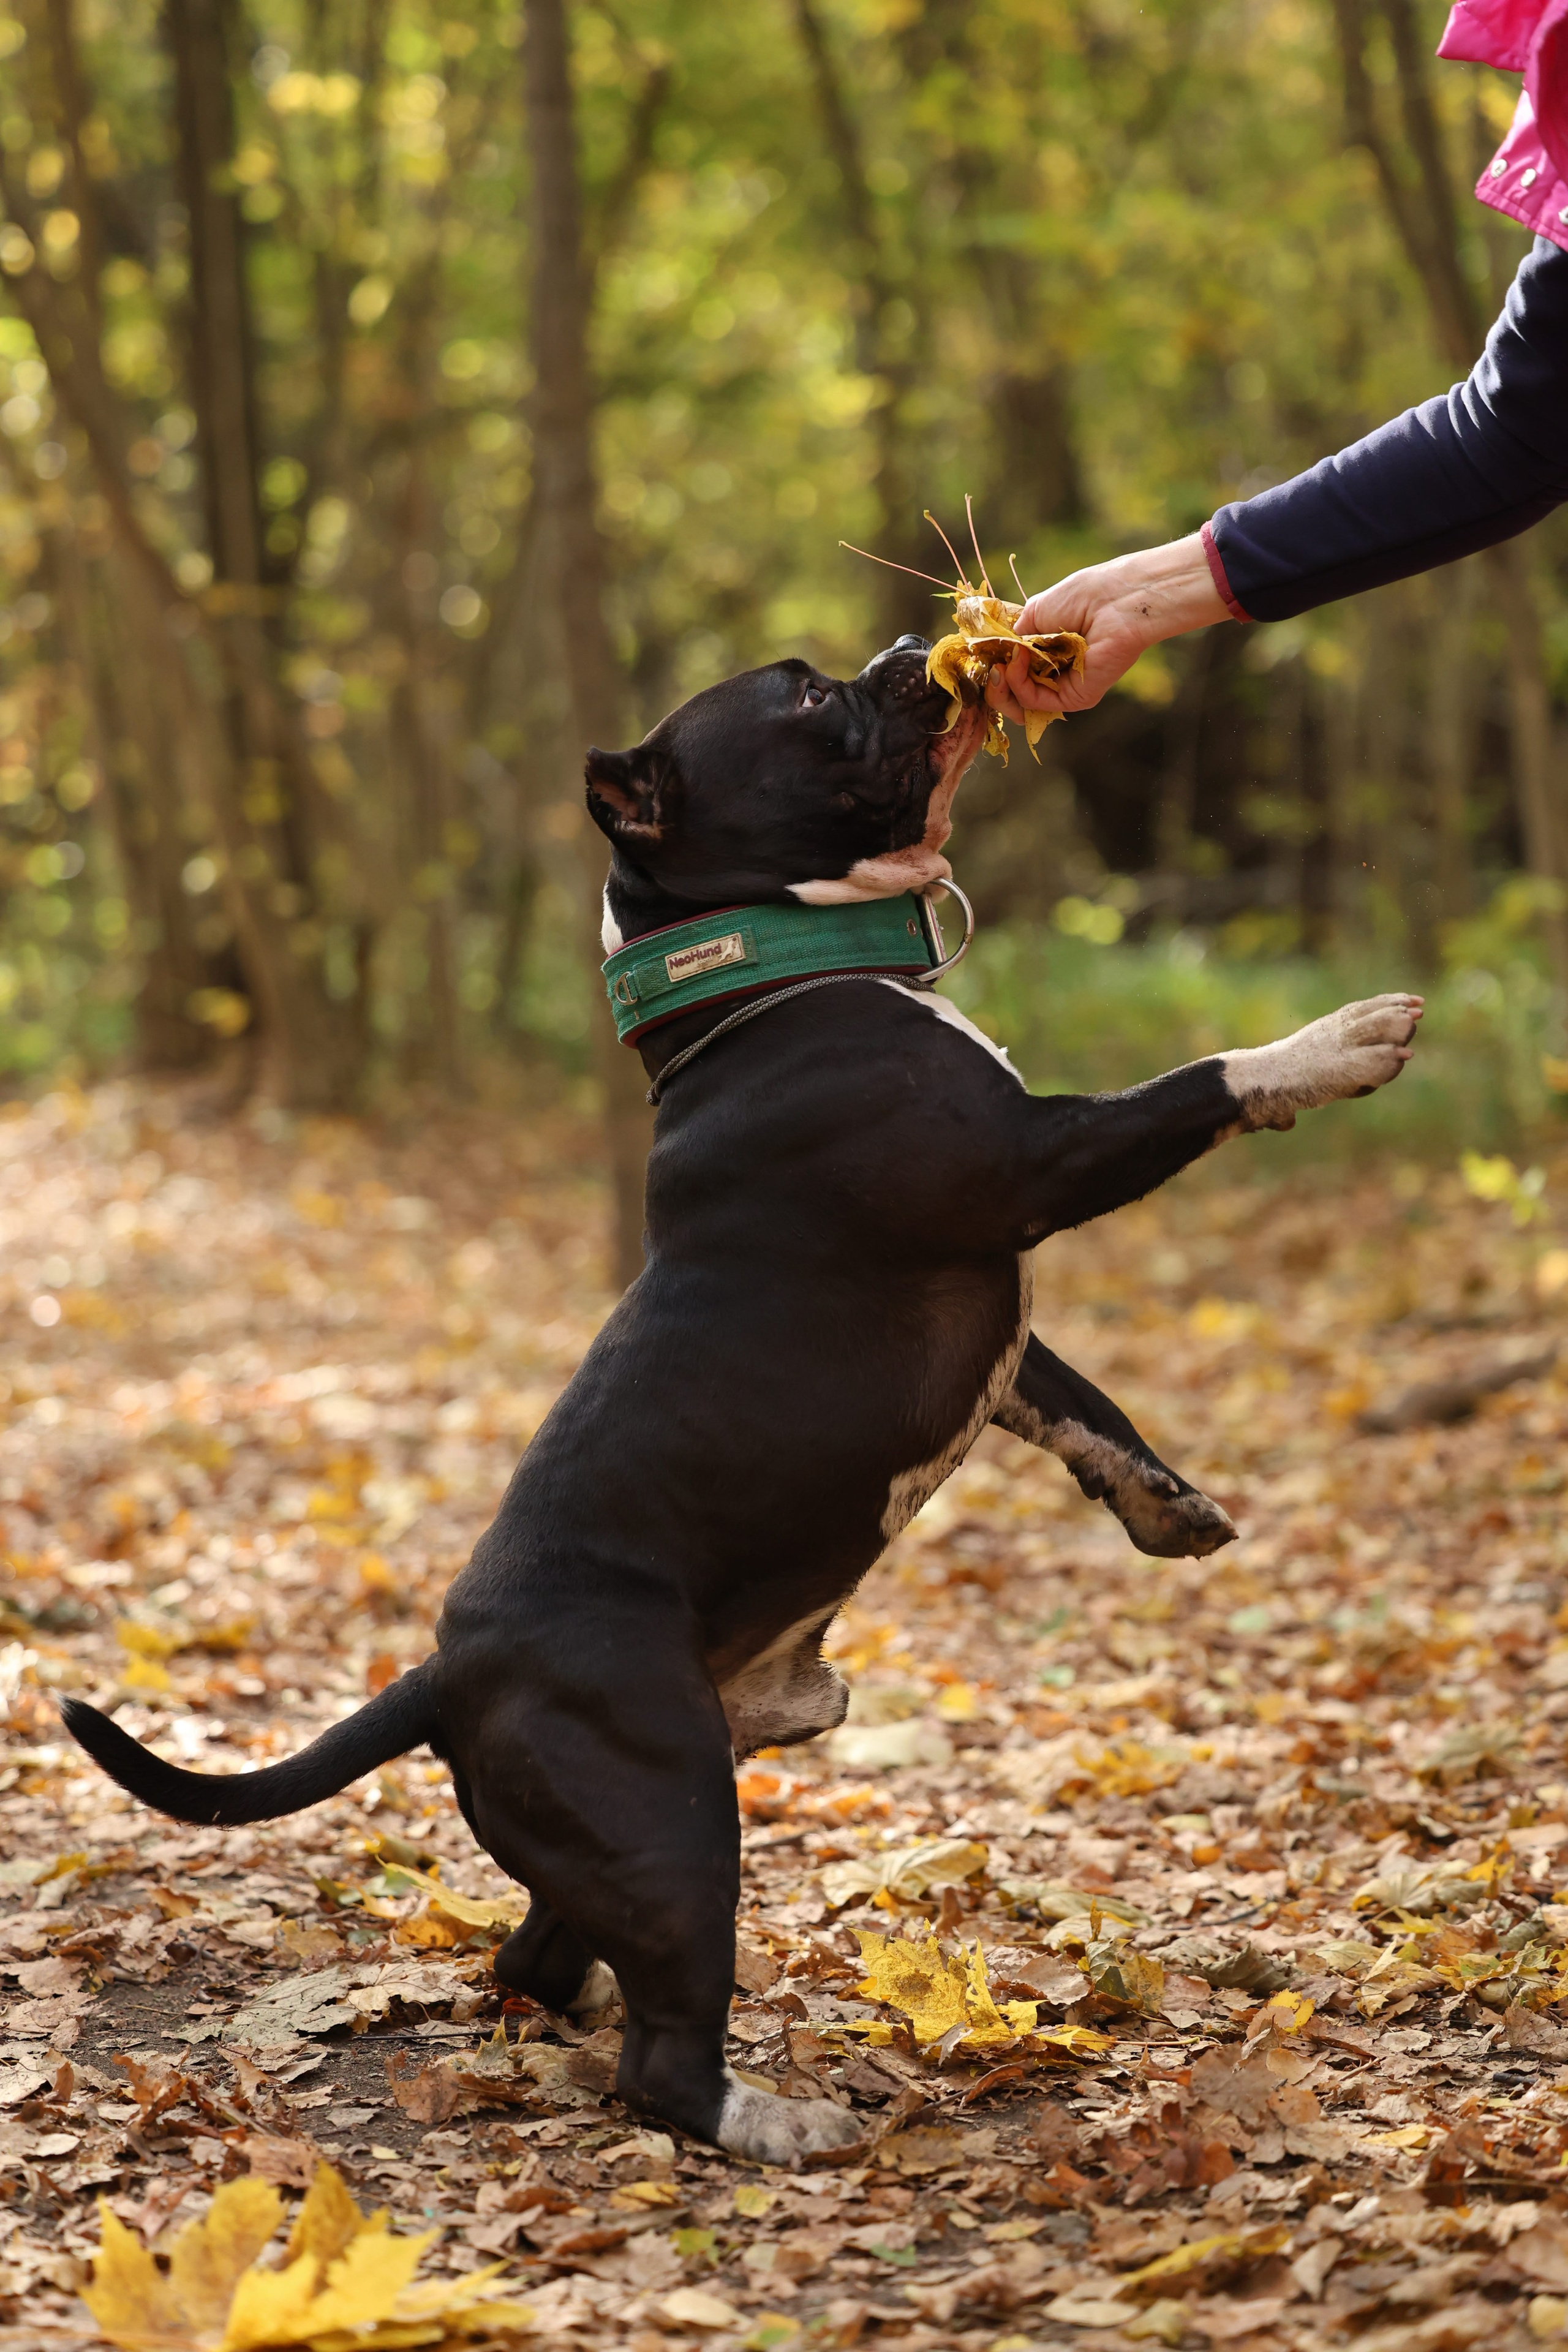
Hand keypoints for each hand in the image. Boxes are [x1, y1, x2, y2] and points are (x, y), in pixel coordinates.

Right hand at [988, 530, 1230, 721]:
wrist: (1117, 599)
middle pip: (1012, 692)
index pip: (1012, 670)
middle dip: (994, 683)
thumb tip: (991, 655)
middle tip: (987, 669)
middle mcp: (1055, 670)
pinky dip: (1020, 685)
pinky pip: (1037, 702)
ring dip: (1003, 683)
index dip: (993, 666)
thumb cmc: (1082, 596)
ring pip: (1020, 702)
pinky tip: (1017, 663)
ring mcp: (1065, 687)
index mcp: (1047, 649)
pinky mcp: (1075, 698)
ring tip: (1003, 664)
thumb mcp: (1035, 612)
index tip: (981, 655)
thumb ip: (1012, 636)